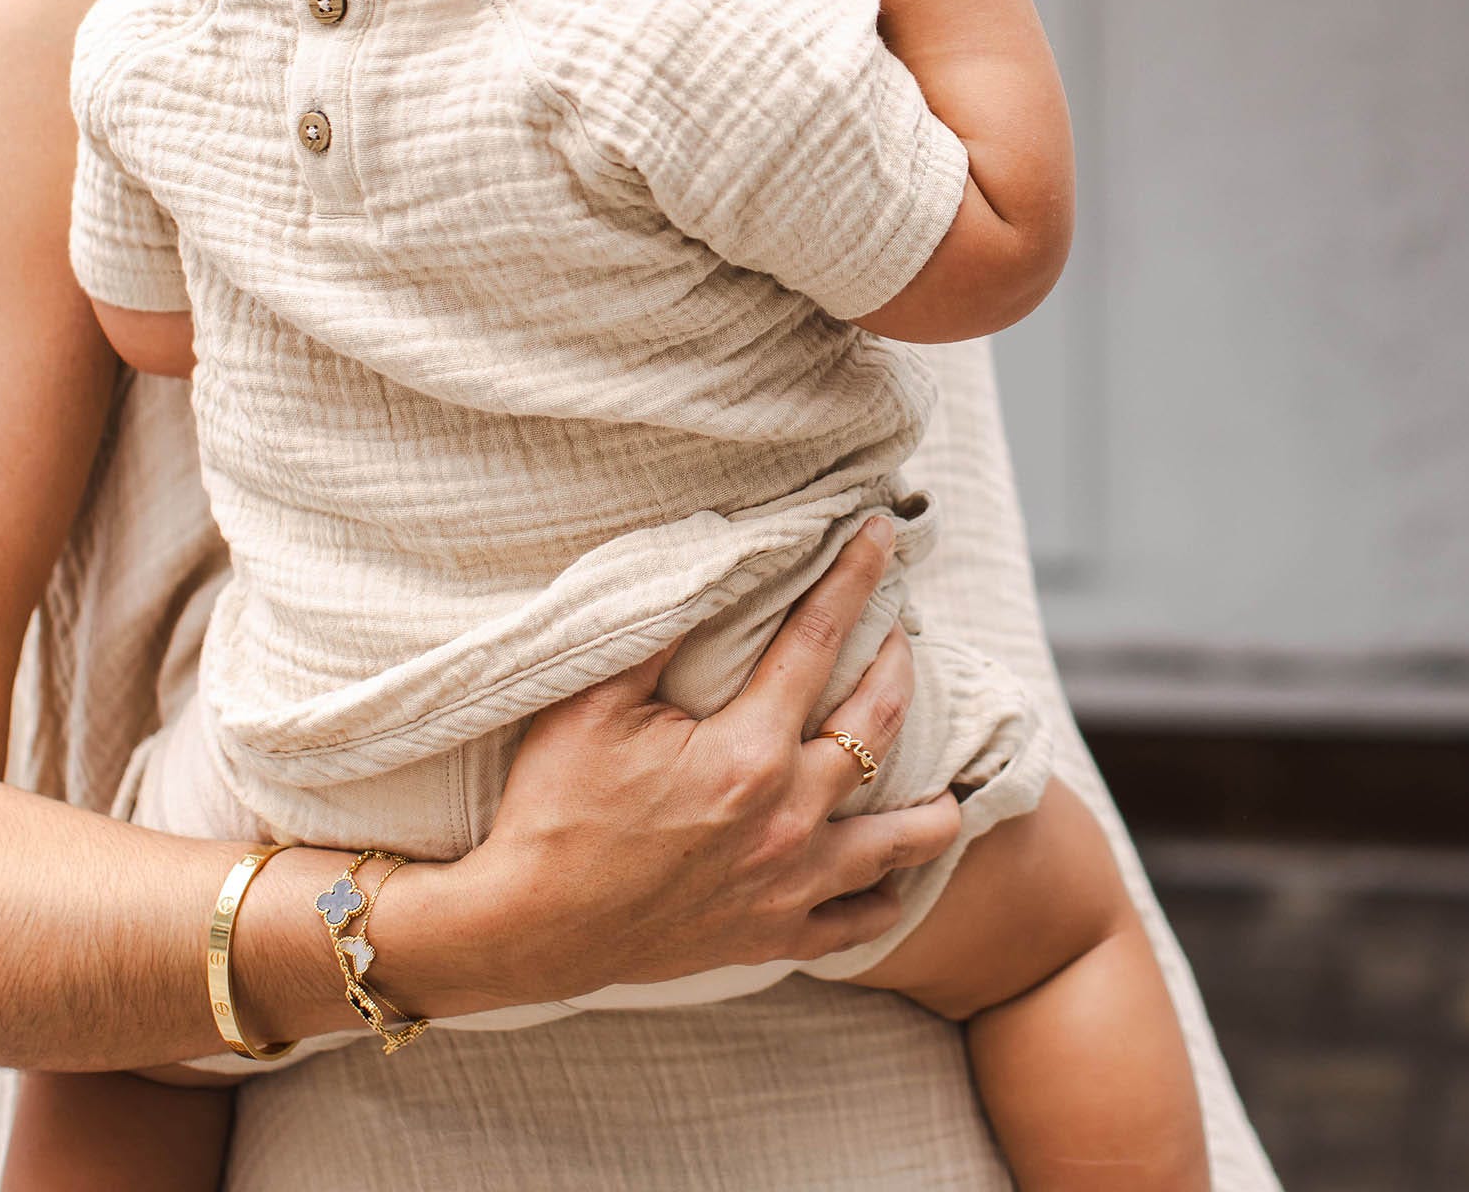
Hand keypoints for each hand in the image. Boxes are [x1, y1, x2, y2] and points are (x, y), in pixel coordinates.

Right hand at [413, 519, 960, 1014]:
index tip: (880, 534)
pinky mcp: (776, 934)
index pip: (819, 640)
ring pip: (905, 836)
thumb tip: (708, 559)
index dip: (854, 578)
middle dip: (898, 660)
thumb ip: (659, 630)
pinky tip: (895, 864)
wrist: (527, 929)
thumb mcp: (591, 704)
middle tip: (899, 629)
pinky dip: (891, 889)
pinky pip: (864, 918)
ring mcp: (790, 883)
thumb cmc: (552, 809)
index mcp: (747, 753)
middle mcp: (788, 818)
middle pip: (880, 722)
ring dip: (932, 796)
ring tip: (941, 769)